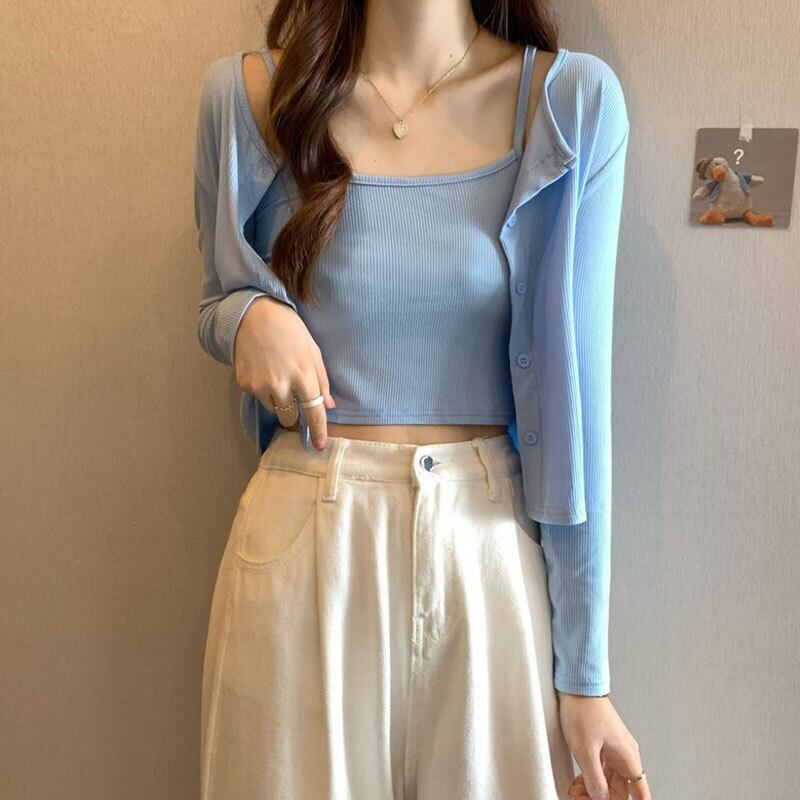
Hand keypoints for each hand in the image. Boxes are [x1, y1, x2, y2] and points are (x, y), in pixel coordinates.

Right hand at [233, 296, 334, 449]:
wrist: (254, 314)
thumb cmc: (290, 330)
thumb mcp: (313, 351)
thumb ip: (322, 381)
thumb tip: (328, 406)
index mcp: (304, 375)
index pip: (313, 412)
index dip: (318, 431)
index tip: (320, 446)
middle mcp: (281, 385)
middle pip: (289, 418)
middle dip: (293, 414)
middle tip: (293, 397)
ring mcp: (260, 386)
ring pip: (273, 409)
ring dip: (278, 401)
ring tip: (277, 376)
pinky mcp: (244, 384)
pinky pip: (258, 397)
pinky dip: (262, 390)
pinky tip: (263, 369)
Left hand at [558, 693, 649, 799]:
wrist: (577, 687)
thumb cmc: (583, 710)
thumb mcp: (585, 750)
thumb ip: (595, 779)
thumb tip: (601, 798)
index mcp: (628, 758)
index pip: (641, 794)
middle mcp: (626, 755)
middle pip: (621, 791)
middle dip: (602, 799)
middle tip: (581, 798)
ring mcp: (615, 750)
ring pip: (610, 782)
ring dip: (594, 791)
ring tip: (576, 792)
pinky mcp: (604, 746)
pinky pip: (603, 770)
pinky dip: (592, 779)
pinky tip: (579, 782)